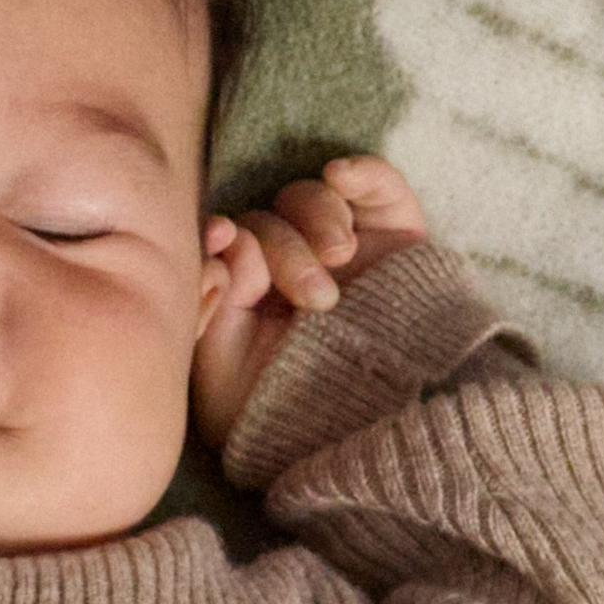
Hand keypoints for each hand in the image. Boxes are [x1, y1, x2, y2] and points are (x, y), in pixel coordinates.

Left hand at [189, 155, 436, 451]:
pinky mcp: (395, 238)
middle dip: (286, 251)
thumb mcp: (225, 372)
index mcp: (249, 297)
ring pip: (310, 197)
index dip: (225, 236)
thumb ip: (209, 305)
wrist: (375, 431)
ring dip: (318, 219)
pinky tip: (343, 177)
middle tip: (318, 298)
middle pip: (268, 220)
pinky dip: (360, 172)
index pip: (228, 243)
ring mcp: (344, 252)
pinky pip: (375, 183)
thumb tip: (221, 242)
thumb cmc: (288, 413)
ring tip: (342, 259)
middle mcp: (291, 269)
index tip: (225, 240)